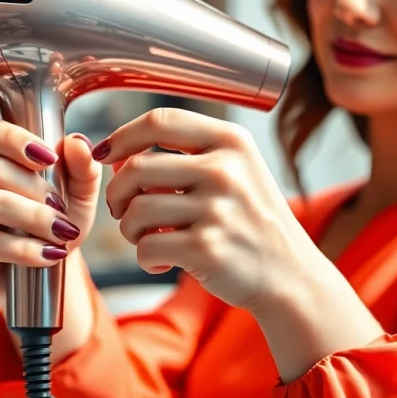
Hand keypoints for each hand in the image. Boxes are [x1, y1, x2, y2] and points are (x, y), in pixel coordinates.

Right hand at [0, 114, 101, 305]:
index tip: (50, 158)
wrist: (42, 268)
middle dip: (37, 189)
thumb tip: (77, 143)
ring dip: (37, 218)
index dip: (14, 139)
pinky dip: (30, 249)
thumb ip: (82, 166)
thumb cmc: (51, 219)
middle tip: (61, 207)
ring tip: (63, 231)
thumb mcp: (76, 192)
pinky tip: (51, 253)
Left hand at [93, 107, 318, 314]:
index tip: (106, 153)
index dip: (122, 136)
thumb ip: (184, 157)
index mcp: (232, 142)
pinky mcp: (207, 249)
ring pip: (135, 210)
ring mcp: (217, 210)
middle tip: (124, 211)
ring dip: (130, 230)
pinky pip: (146, 248)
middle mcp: (226, 170)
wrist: (290, 276)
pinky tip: (165, 263)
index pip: (160, 121)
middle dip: (118, 193)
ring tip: (148, 239)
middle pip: (137, 167)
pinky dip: (145, 259)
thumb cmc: (252, 222)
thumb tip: (116, 156)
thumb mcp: (235, 172)